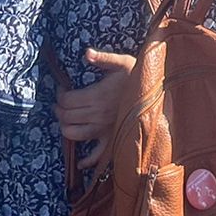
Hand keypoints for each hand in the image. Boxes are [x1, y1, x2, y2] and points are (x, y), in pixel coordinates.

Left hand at [54, 48, 136, 168]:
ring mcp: (104, 130)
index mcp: (98, 96)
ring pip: (74, 134)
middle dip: (58, 109)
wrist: (157, 97)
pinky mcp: (111, 141)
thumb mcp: (124, 63)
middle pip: (66, 116)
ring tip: (64, 120)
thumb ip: (104, 59)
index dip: (59, 95)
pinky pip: (96, 156)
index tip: (61, 89)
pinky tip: (79, 162)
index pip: (67, 100)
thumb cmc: (139, 78)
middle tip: (59, 103)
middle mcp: (98, 115)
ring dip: (65, 128)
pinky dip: (86, 161)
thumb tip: (86, 53)